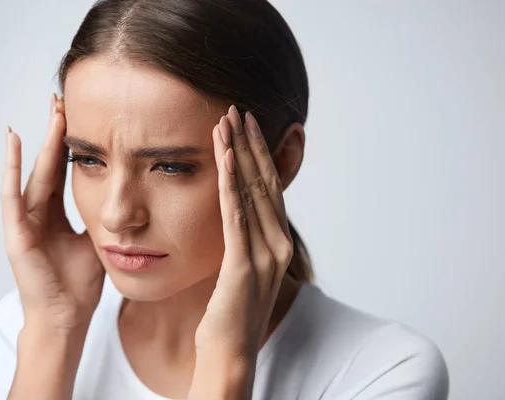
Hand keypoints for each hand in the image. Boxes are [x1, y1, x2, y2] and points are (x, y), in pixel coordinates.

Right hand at [1, 94, 104, 331]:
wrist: (66, 316)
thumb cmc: (79, 282)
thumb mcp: (96, 240)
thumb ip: (101, 217)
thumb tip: (124, 198)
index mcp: (56, 214)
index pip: (62, 170)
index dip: (70, 144)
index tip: (79, 116)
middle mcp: (38, 212)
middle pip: (47, 164)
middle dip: (56, 133)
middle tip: (63, 100)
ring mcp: (24, 221)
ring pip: (33, 172)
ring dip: (41, 141)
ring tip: (51, 111)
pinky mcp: (16, 234)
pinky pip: (13, 195)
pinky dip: (12, 168)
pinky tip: (14, 141)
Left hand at [189, 105, 292, 396]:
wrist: (230, 353)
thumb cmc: (230, 312)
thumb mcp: (241, 268)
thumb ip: (244, 239)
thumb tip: (234, 212)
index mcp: (278, 243)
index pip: (268, 189)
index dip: (258, 155)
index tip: (245, 126)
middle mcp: (278, 244)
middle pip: (264, 183)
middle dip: (249, 144)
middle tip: (237, 110)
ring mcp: (265, 255)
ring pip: (251, 193)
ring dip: (238, 154)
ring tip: (227, 122)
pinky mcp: (244, 265)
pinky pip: (236, 216)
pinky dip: (231, 184)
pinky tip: (226, 158)